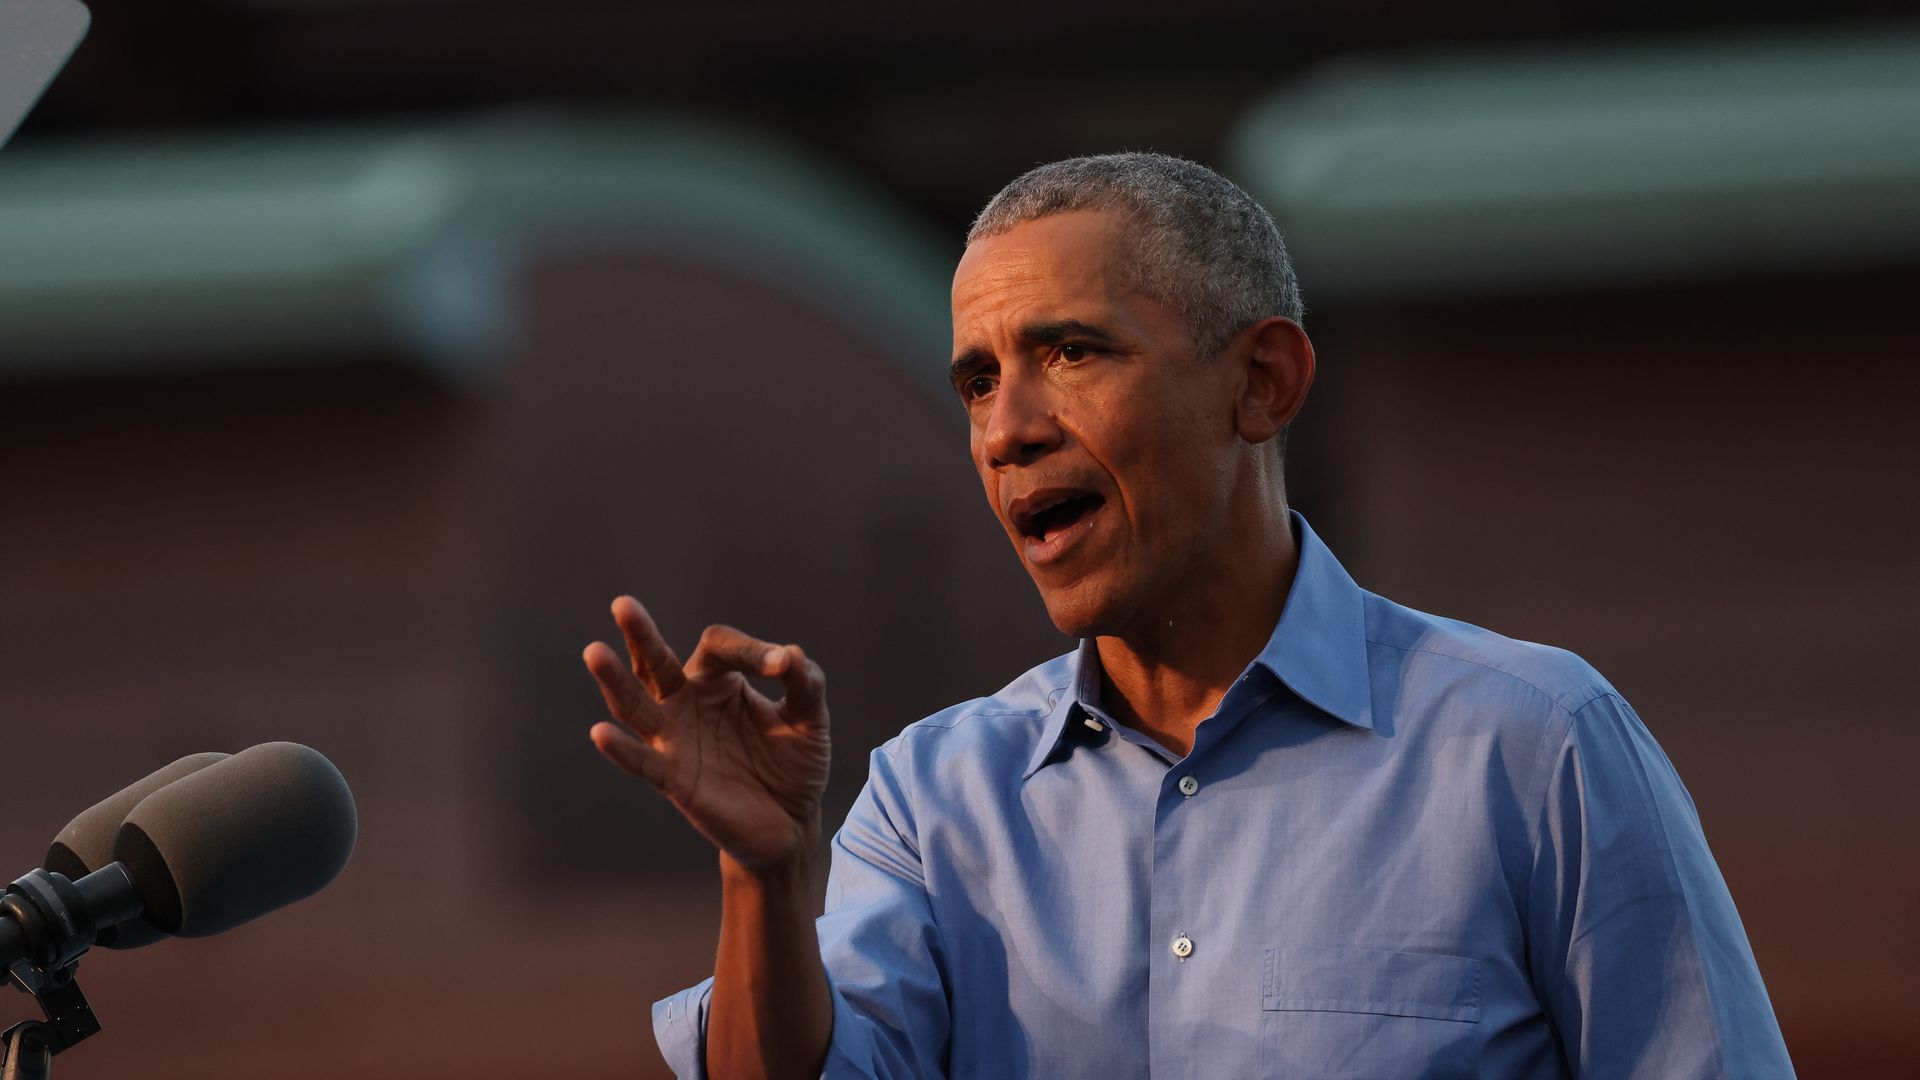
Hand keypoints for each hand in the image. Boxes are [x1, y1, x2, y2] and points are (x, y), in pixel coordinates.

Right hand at [584, 597, 830, 871]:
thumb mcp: (809, 718)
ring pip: (636, 705)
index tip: (782, 666)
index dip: (750, 650)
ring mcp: (676, 740)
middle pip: (657, 663)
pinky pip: (643, 761)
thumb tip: (789, 654)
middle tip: (622, 604)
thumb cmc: (794, 764)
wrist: (790, 824)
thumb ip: (805, 683)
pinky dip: (621, 749)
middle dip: (640, 635)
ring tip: (594, 652)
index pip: (719, 647)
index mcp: (719, 682)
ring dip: (614, 681)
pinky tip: (600, 733)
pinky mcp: (674, 779)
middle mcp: (688, 703)